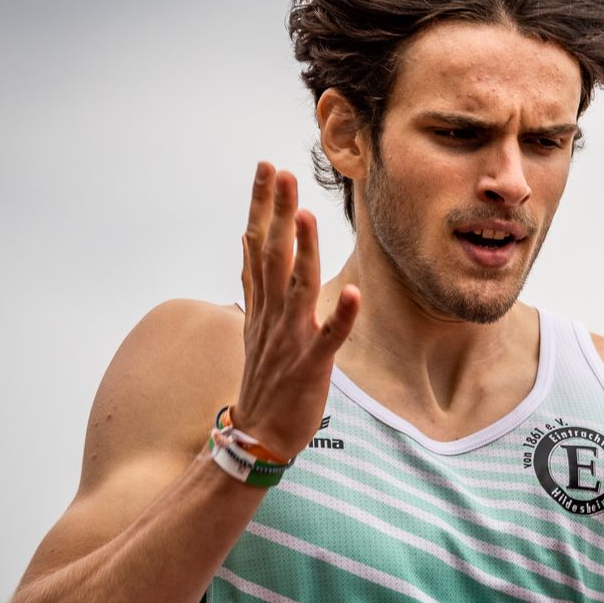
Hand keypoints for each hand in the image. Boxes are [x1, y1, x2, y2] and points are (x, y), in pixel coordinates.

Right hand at [234, 163, 359, 457]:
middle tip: (281, 172)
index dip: (263, 205)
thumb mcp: (254, 323)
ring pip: (297, 288)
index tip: (267, 167)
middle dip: (278, 212)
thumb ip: (255, 281)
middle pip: (273, 254)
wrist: (258, 434)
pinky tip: (356, 295)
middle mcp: (273, 315)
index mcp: (262, 303)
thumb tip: (247, 239)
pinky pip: (329, 338)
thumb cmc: (265, 377)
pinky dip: (342, 317)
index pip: (258, 243)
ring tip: (309, 215)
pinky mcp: (311, 365)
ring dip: (304, 251)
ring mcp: (291, 339)